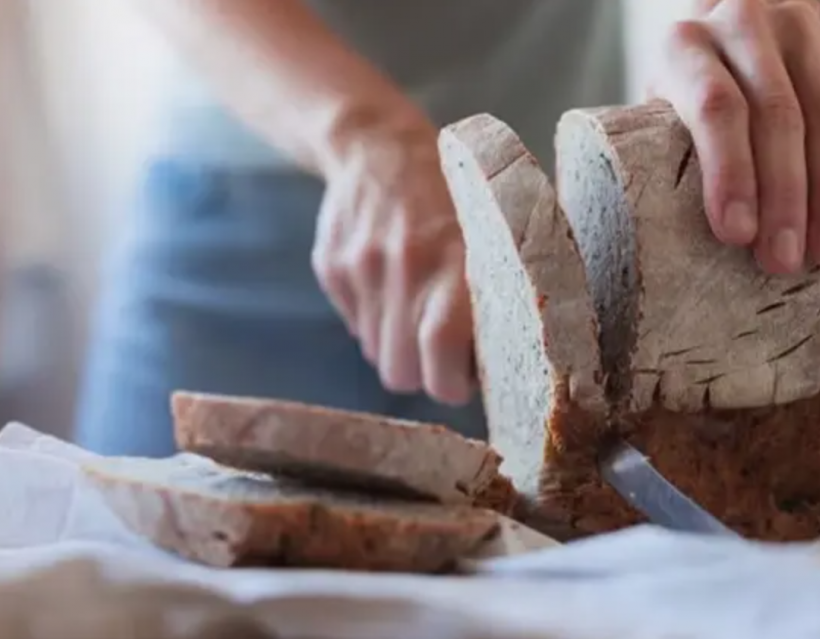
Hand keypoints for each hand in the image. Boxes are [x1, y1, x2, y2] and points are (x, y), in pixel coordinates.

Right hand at [312, 98, 474, 405]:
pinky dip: (376, 319)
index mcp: (452, 258)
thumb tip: (489, 366)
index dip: (451, 382)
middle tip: (444, 353)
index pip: (441, 356)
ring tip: (419, 309)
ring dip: (400, 346)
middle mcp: (402, 266)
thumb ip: (488, 295)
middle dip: (424, 372)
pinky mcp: (330, 267)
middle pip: (401, 371)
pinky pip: (355, 326)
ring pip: (378, 354)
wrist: (377, 143)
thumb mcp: (488, 233)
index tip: (464, 377)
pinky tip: (392, 285)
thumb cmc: (453, 193)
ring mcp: (359, 267)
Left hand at [651, 0, 819, 273]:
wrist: (722, 32)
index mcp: (687, 46)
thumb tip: (691, 242)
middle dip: (785, 196)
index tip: (737, 235)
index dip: (730, 173)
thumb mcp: (659, 114)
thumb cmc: (684, 94)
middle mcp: (746, 26)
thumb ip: (673, 155)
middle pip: (778, 115)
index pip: (717, 108)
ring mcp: (801, 31)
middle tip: (786, 260)